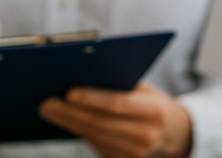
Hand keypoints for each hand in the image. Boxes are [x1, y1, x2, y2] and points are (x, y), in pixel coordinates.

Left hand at [38, 82, 191, 157]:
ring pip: (95, 137)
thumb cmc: (152, 102)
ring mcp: (136, 153)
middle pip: (100, 123)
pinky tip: (62, 121)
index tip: (68, 92)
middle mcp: (147, 135)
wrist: (176, 133)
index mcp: (154, 110)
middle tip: (45, 102)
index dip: (92, 99)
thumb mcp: (143, 88)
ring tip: (47, 110)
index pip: (117, 103)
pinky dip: (78, 132)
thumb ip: (119, 82)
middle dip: (69, 112)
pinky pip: (97, 145)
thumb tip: (80, 71)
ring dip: (68, 123)